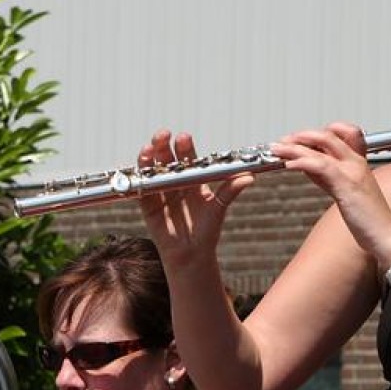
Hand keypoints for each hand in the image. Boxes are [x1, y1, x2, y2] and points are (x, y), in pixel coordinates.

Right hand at [137, 129, 253, 270]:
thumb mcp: (218, 209)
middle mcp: (177, 182)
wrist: (192, 254)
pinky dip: (141, 176)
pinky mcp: (149, 204)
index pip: (189, 158)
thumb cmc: (207, 231)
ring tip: (150, 146)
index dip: (185, 147)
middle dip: (164, 145)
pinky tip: (141, 164)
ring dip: (150, 156)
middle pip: (168, 159)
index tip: (184, 137)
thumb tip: (249, 177)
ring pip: (154, 169)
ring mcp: (162, 192)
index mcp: (194, 180)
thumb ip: (229, 191)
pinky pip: (143, 188)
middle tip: (164, 135)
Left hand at [270, 123, 390, 261]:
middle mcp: (357, 162)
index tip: (299, 141)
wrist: (387, 238)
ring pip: (320, 147)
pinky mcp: (347, 183)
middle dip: (301, 136)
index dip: (318, 134)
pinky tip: (289, 165)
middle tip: (282, 143)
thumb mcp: (347, 194)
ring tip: (277, 149)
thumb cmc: (370, 222)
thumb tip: (310, 170)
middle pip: (327, 135)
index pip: (341, 134)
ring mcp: (353, 171)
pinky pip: (320, 165)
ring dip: (294, 147)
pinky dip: (302, 162)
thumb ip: (329, 179)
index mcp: (359, 163)